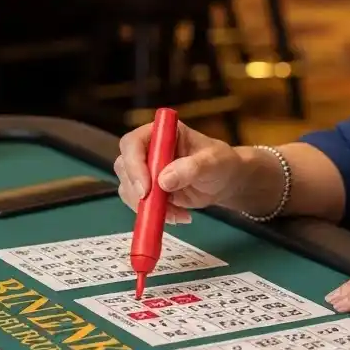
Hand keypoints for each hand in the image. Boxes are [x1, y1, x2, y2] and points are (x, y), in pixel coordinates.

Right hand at [114, 121, 243, 223]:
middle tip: (156, 206)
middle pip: (124, 166)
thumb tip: (163, 180)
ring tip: (178, 214)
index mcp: (161, 132)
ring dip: (148, 206)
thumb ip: (191, 168)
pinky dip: (155, 214)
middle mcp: (149, 149)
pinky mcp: (149, 190)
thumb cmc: (221, 162)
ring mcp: (146, 170)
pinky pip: (140, 204)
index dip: (134, 164)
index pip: (133, 143)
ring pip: (128, 188)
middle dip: (137, 190)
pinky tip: (179, 216)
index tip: (146, 188)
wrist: (225, 181)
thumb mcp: (212, 162)